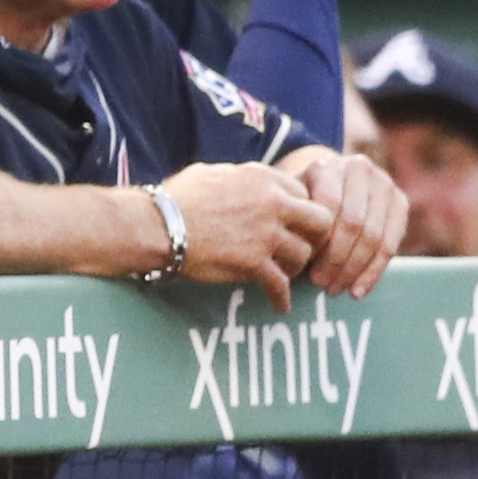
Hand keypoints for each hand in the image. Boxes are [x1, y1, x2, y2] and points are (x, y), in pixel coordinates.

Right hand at [158, 160, 330, 311]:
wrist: (158, 226)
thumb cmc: (175, 198)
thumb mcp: (213, 172)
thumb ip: (239, 177)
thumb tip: (241, 183)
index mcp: (263, 178)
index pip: (302, 191)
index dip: (299, 208)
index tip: (293, 221)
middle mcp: (273, 204)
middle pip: (319, 221)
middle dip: (315, 235)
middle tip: (304, 245)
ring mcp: (266, 235)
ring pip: (303, 254)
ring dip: (296, 266)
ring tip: (286, 273)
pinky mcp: (254, 263)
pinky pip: (280, 284)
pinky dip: (281, 298)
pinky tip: (280, 306)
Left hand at [278, 146, 405, 298]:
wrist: (329, 181)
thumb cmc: (300, 200)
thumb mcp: (289, 202)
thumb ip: (291, 221)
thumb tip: (286, 263)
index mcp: (329, 166)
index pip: (328, 208)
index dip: (317, 239)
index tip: (301, 264)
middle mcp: (360, 169)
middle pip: (354, 224)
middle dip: (336, 259)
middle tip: (319, 283)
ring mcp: (385, 184)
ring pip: (374, 236)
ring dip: (354, 269)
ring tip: (334, 289)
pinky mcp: (400, 203)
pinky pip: (391, 244)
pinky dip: (373, 272)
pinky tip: (357, 291)